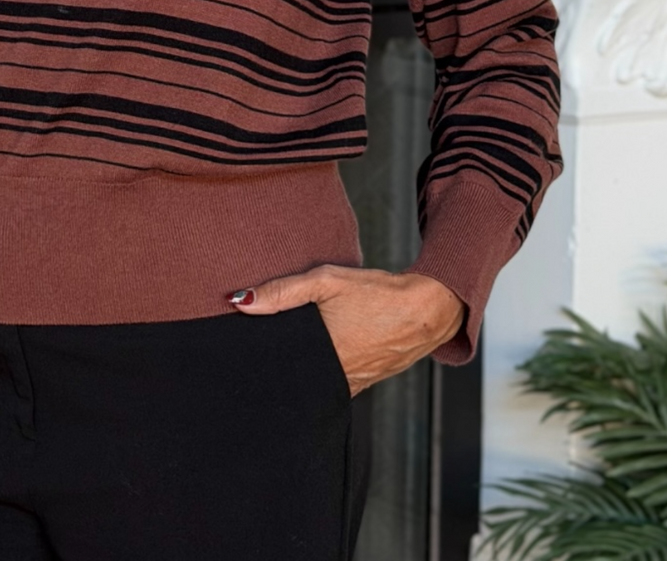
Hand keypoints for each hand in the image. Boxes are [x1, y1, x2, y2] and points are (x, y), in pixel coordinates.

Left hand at [229, 264, 465, 395]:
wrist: (427, 310)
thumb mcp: (327, 281)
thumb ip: (282, 291)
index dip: (261, 364)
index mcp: (323, 358)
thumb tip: (240, 301)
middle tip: (264, 352)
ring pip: (315, 382)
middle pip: (295, 379)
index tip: (245, 356)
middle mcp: (336, 379)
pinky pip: (334, 383)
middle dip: (280, 368)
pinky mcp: (364, 383)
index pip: (279, 371)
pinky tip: (320, 355)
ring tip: (293, 351)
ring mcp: (352, 385)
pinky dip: (324, 371)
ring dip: (303, 370)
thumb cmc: (378, 293)